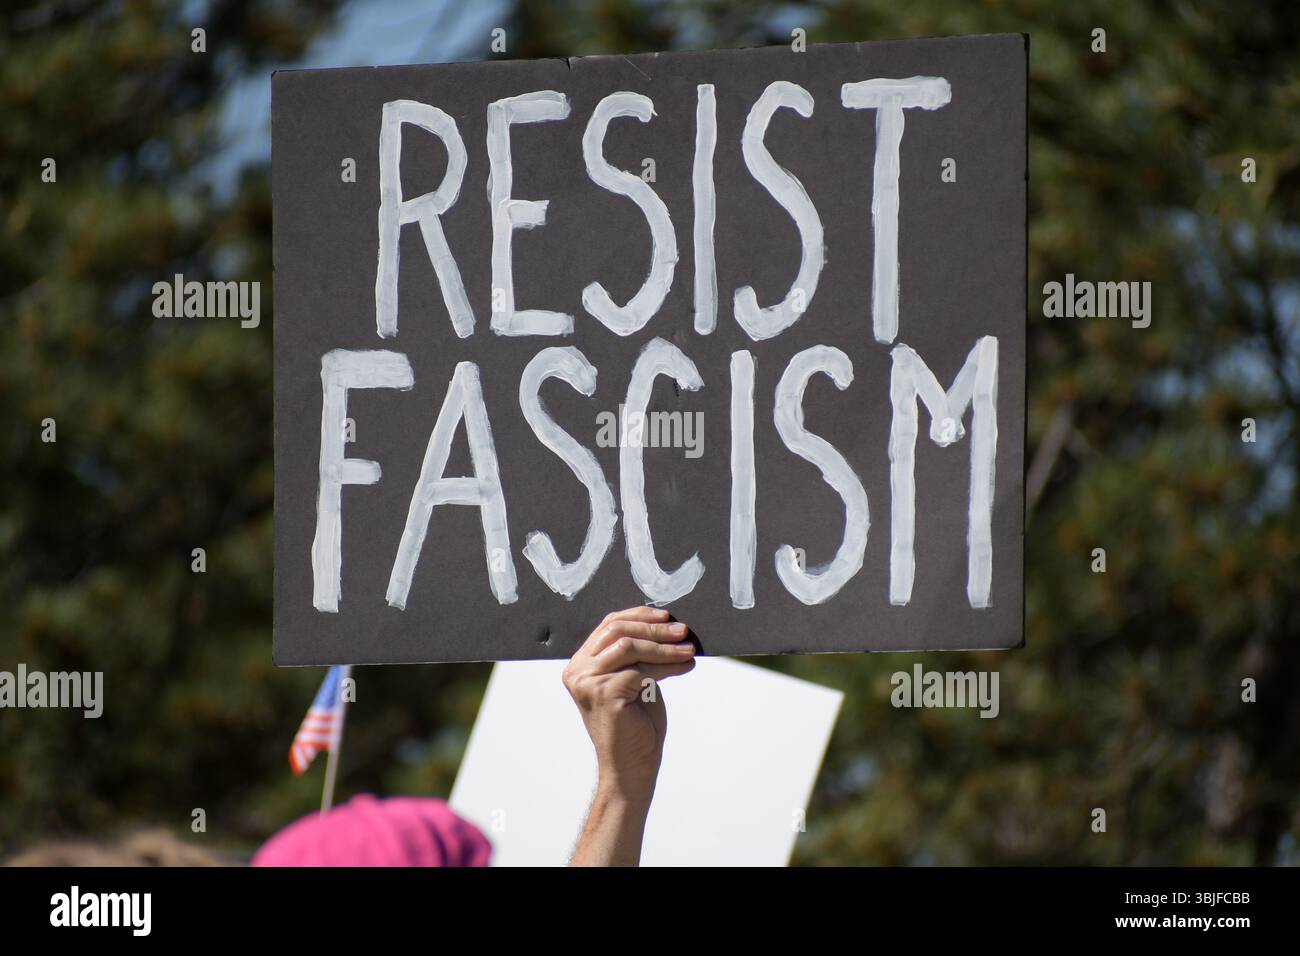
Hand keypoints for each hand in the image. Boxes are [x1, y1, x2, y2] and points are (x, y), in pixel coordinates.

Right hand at [564, 606, 695, 864]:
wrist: (632, 768)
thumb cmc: (636, 725)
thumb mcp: (636, 680)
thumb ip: (638, 654)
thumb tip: (667, 624)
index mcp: (581, 665)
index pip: (608, 625)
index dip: (638, 616)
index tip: (666, 616)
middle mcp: (577, 671)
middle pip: (617, 630)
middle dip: (654, 628)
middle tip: (684, 631)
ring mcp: (587, 682)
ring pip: (629, 646)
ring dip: (664, 646)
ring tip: (689, 649)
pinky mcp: (604, 693)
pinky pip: (640, 669)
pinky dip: (666, 665)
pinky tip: (685, 667)